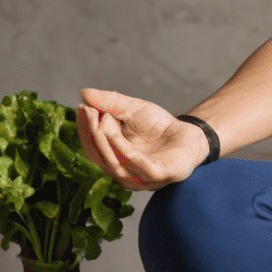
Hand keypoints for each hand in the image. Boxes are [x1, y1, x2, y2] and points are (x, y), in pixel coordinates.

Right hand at [76, 88, 210, 191]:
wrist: (190, 133)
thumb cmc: (159, 126)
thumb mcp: (132, 109)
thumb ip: (110, 102)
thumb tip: (84, 93)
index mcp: (113, 160)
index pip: (92, 146)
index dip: (84, 128)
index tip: (81, 107)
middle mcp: (123, 173)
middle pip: (100, 157)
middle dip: (92, 134)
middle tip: (89, 111)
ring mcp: (141, 179)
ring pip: (115, 165)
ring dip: (106, 141)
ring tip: (104, 118)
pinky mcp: (161, 176)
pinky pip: (140, 168)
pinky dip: (126, 151)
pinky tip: (117, 134)